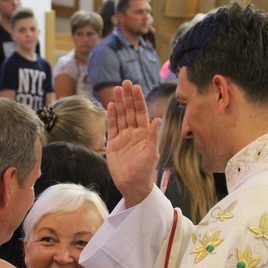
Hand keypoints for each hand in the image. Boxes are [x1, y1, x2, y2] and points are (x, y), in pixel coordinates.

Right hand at [106, 80, 161, 207]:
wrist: (132, 185)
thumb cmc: (144, 171)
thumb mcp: (151, 153)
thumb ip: (152, 136)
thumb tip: (157, 119)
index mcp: (144, 133)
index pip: (141, 112)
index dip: (138, 99)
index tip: (135, 87)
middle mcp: (134, 132)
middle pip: (130, 111)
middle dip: (127, 97)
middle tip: (124, 83)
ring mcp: (123, 137)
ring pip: (120, 116)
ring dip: (119, 103)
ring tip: (116, 89)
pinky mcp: (113, 144)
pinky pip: (112, 127)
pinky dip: (111, 116)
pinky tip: (110, 105)